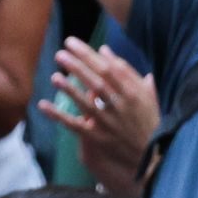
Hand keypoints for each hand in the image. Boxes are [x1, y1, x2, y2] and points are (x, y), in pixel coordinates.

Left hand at [41, 39, 158, 197]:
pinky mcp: (99, 138)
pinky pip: (76, 126)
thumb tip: (104, 49)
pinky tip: (43, 105)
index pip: (109, 68)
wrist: (154, 155)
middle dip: (79, 66)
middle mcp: (122, 106)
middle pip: (98, 82)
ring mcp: (110, 123)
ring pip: (88, 104)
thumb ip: (126, 70)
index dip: (89, 54)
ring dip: (70, 90)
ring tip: (55, 76)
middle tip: (60, 53)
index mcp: (133, 92)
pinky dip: (59, 116)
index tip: (70, 42)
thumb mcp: (146, 93)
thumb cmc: (148, 118)